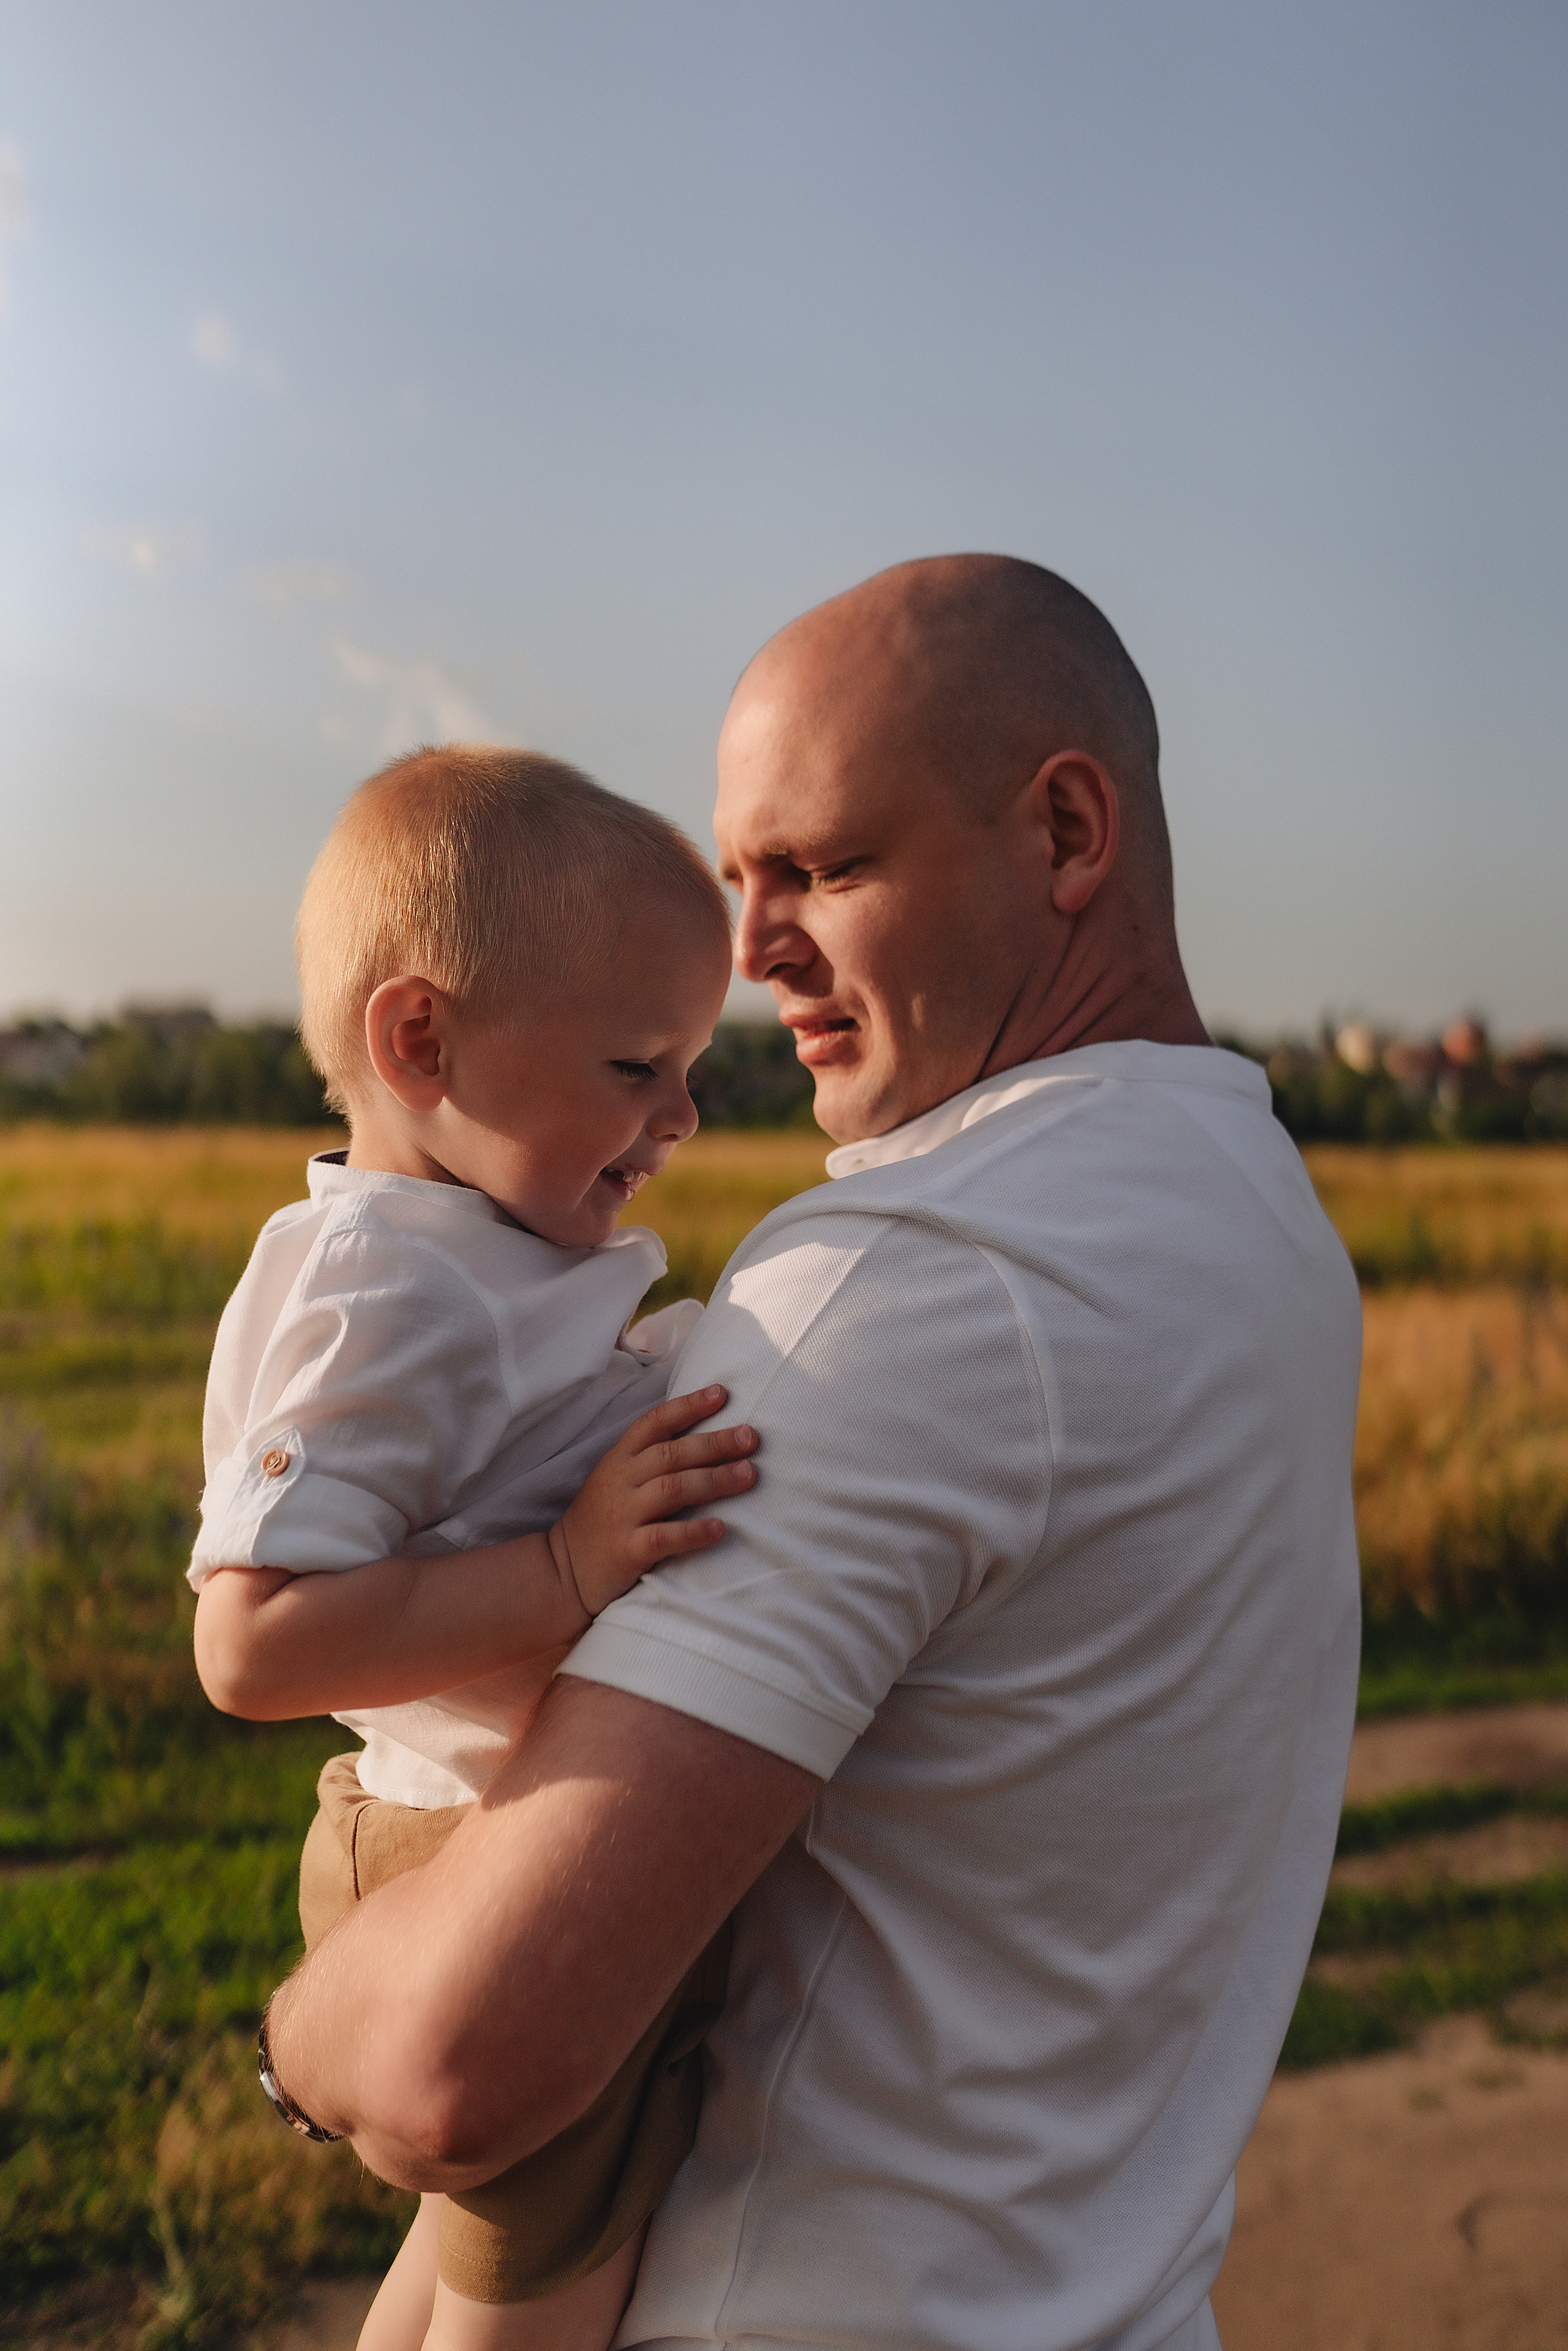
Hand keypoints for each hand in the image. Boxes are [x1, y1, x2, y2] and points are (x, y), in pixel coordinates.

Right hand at [547, 1383, 757, 1620]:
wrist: (564, 1569)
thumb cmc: (603, 1518)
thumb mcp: (618, 1477)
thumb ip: (652, 1456)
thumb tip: (709, 1435)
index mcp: (620, 1458)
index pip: (654, 1423)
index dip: (688, 1406)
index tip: (722, 1393)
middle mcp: (621, 1481)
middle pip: (671, 1454)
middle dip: (714, 1443)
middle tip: (751, 1437)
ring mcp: (623, 1515)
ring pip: (671, 1489)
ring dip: (713, 1480)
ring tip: (749, 1475)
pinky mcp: (627, 1551)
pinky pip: (662, 1537)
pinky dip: (693, 1532)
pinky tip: (720, 1528)